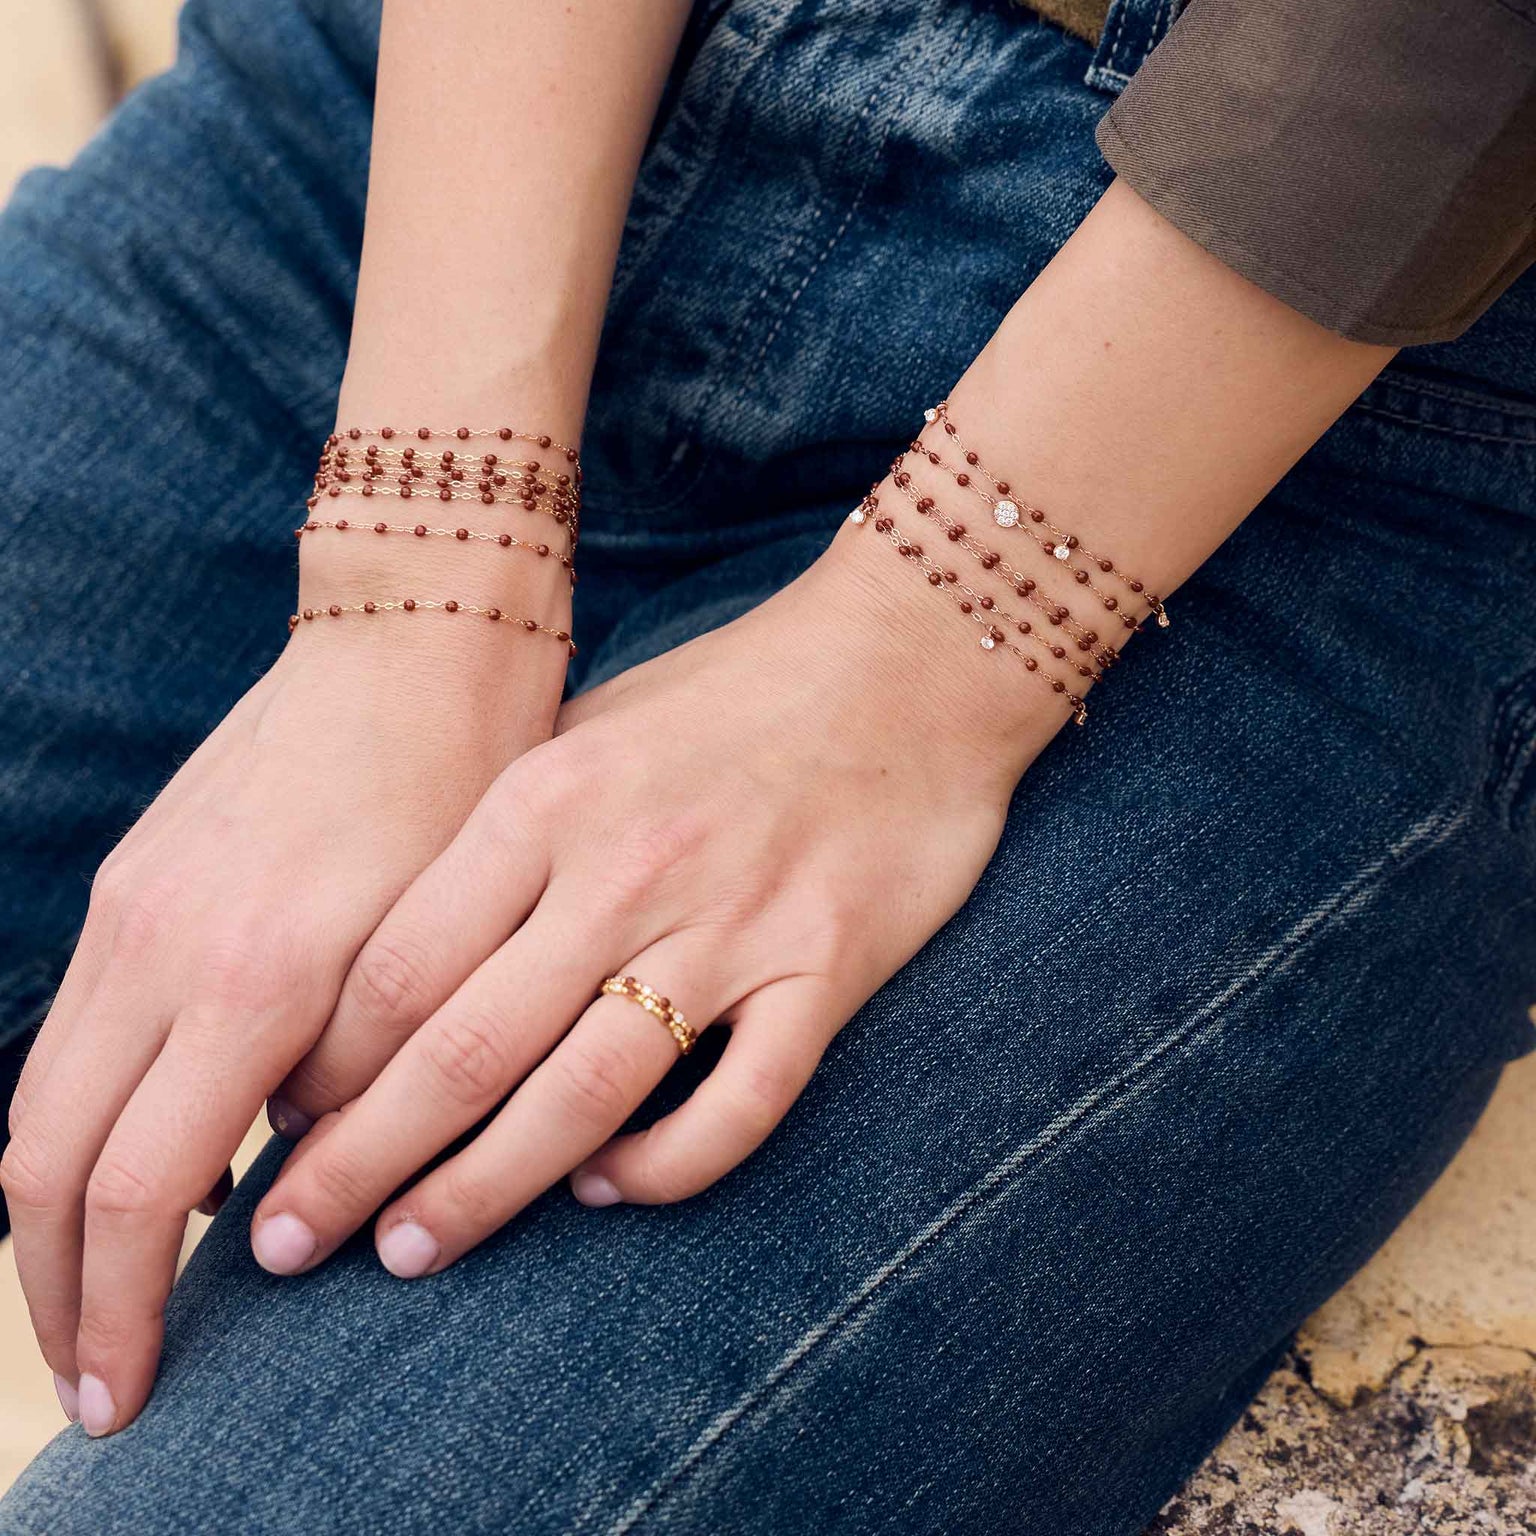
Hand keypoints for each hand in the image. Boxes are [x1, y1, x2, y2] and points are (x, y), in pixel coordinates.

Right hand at [1, 532, 568, 1436]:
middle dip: (59, 1290)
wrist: (414, 641)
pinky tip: (151, 1160)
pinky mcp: (134, 877)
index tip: (131, 1396)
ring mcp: (133, 904)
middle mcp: (163, 943)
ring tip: (103, 1293)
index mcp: (256, 972)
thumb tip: (293, 1171)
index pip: (143, 1188)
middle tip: (98, 1378)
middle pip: (48, 1163)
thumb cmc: (466, 787)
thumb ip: (361, 1068)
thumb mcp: (443, 941)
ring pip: (41, 1098)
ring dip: (55, 1216)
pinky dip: (86, 1121)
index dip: (123, 1310)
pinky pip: (74, 1030)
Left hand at [248, 521, 1075, 1282]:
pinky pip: (738, 1107)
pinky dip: (666, 1168)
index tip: (281, 1130)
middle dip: (356, 1162)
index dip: (323, 1070)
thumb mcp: (591, 727)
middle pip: (462, 1050)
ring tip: (410, 1250)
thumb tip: (393, 964)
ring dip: (481, 1191)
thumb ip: (501, 832)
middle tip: (289, 1239)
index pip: (397, 969)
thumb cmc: (732, 695)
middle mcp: (627, 867)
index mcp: (548, 800)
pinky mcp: (828, 969)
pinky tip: (612, 1190)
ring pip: (582, 1098)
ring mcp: (733, 924)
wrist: (911, 660)